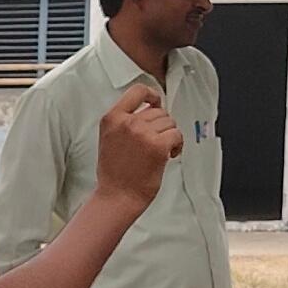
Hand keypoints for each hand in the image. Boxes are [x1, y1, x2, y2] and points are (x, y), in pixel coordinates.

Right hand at [89, 78, 183, 209]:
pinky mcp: (157, 146)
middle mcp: (127, 122)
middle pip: (158, 111)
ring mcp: (142, 133)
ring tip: (161, 151)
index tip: (156, 103)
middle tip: (156, 142)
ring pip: (170, 123)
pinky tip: (170, 155)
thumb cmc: (115, 173)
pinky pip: (177, 135)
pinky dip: (177, 145)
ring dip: (170, 136)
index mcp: (112, 118)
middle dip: (161, 126)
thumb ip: (126, 121)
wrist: (118, 197)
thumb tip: (151, 110)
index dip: (151, 95)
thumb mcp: (110, 138)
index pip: (137, 91)